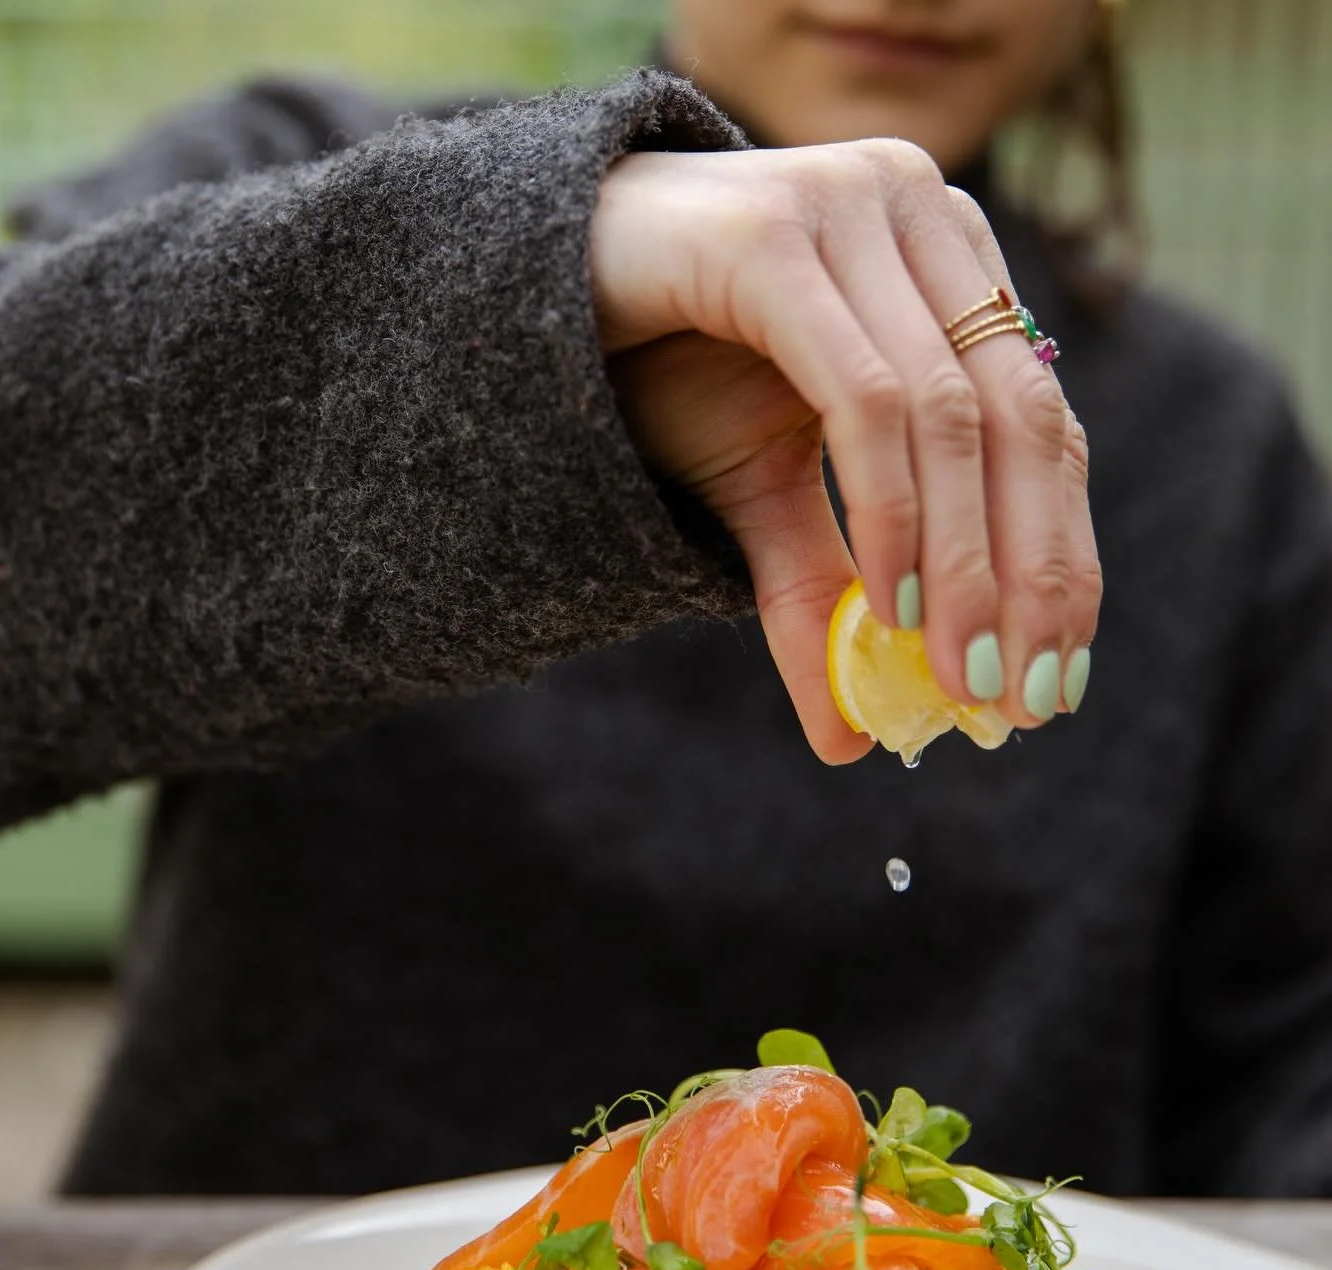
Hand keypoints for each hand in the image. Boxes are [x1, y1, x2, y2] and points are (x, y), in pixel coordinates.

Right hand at [591, 141, 1098, 762]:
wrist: (525, 287)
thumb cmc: (657, 375)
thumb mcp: (761, 496)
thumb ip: (823, 592)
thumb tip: (851, 742)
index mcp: (949, 260)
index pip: (1043, 426)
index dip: (1062, 558)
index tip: (1054, 680)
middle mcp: (921, 212)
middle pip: (1022, 423)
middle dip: (1032, 579)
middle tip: (1019, 704)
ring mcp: (852, 209)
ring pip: (952, 416)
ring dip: (965, 565)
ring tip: (955, 675)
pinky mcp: (775, 237)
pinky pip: (866, 397)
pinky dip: (890, 511)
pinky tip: (891, 605)